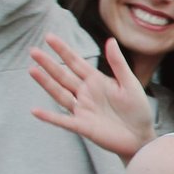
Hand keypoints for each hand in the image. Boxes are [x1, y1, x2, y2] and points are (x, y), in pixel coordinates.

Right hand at [29, 34, 156, 160]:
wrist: (142, 136)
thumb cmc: (138, 110)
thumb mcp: (130, 83)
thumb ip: (118, 63)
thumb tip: (110, 40)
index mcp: (96, 81)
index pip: (76, 63)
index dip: (63, 50)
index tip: (49, 37)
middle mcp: (85, 93)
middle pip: (63, 76)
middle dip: (49, 64)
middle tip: (33, 51)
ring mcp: (82, 109)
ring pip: (60, 94)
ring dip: (46, 83)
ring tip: (32, 70)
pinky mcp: (83, 126)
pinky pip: (63, 121)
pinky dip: (50, 117)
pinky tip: (35, 111)